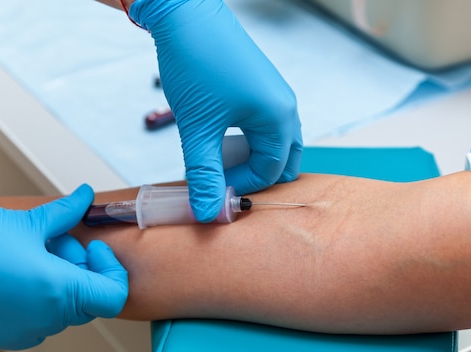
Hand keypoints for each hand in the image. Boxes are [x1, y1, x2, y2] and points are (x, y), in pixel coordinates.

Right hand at [0, 185, 127, 349]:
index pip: (113, 296)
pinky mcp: (1, 335)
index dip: (111, 270)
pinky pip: (36, 320)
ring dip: (59, 283)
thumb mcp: (29, 221)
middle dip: (81, 270)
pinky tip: (16, 273)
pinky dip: (38, 299)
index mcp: (60, 293)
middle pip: (88, 300)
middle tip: (55, 244)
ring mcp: (23, 332)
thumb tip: (85, 197)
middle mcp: (46, 320)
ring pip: (62, 310)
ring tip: (31, 254)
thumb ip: (67, 213)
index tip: (93, 249)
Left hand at [130, 0, 302, 221]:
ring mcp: (275, 95)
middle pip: (283, 159)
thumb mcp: (197, 128)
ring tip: (217, 162)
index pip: (270, 172)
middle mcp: (285, 106)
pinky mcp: (261, 87)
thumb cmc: (196, 65)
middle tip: (222, 182)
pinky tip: (219, 138)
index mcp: (279, 118)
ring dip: (250, 159)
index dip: (241, 187)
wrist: (185, 14)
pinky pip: (265, 125)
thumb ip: (204, 174)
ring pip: (274, 143)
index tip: (211, 192)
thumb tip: (206, 213)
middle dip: (255, 176)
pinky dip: (247, 141)